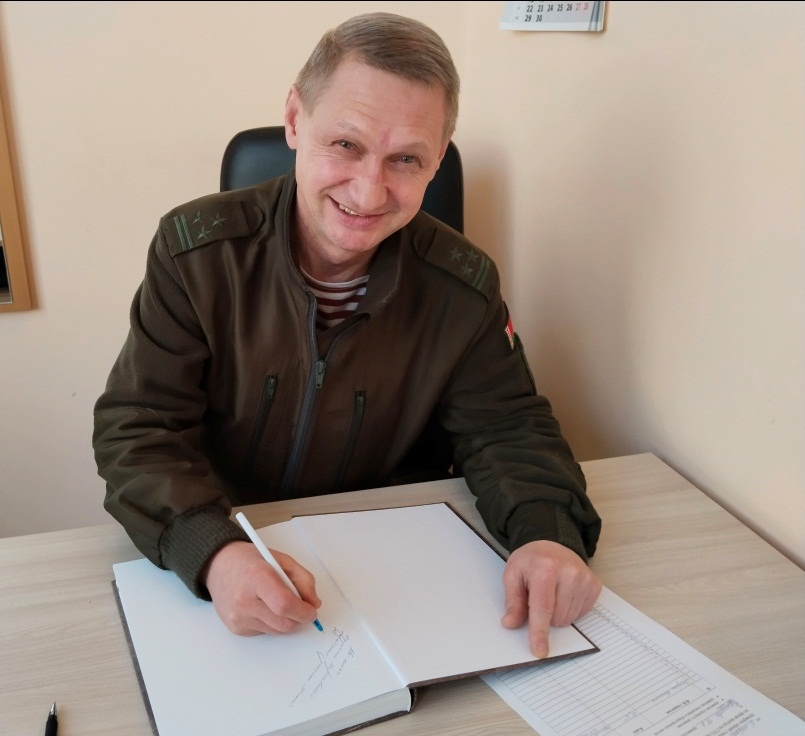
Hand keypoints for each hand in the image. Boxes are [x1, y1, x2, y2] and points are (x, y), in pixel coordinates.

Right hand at [203, 541, 321, 635]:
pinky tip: (262, 606)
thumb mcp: (281, 559)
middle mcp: (244, 600)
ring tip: (277, 601)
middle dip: (299, 619)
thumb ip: (303, 579)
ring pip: (276, 631)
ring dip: (285, 620)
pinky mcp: (235, 628)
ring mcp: (238, 617)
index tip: (311, 610)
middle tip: (301, 608)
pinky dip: (271, 622)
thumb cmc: (251, 560)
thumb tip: (314, 603)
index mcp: (257, 577)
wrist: (218, 565)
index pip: (284, 604)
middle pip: (283, 624)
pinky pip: (264, 632)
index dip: (303, 611)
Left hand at [501, 540, 600, 658]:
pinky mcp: (594, 584)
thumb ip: (512, 601)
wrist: (552, 542)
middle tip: (539, 595)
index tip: (540, 651)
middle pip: (556, 618)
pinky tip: (564, 593)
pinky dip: (570, 609)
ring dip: (557, 613)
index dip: (539, 632)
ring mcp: (584, 579)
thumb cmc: (531, 560)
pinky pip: (581, 613)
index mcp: (545, 569)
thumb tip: (510, 623)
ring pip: (569, 618)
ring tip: (552, 592)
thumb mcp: (513, 575)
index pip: (542, 608)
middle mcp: (569, 573)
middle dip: (545, 616)